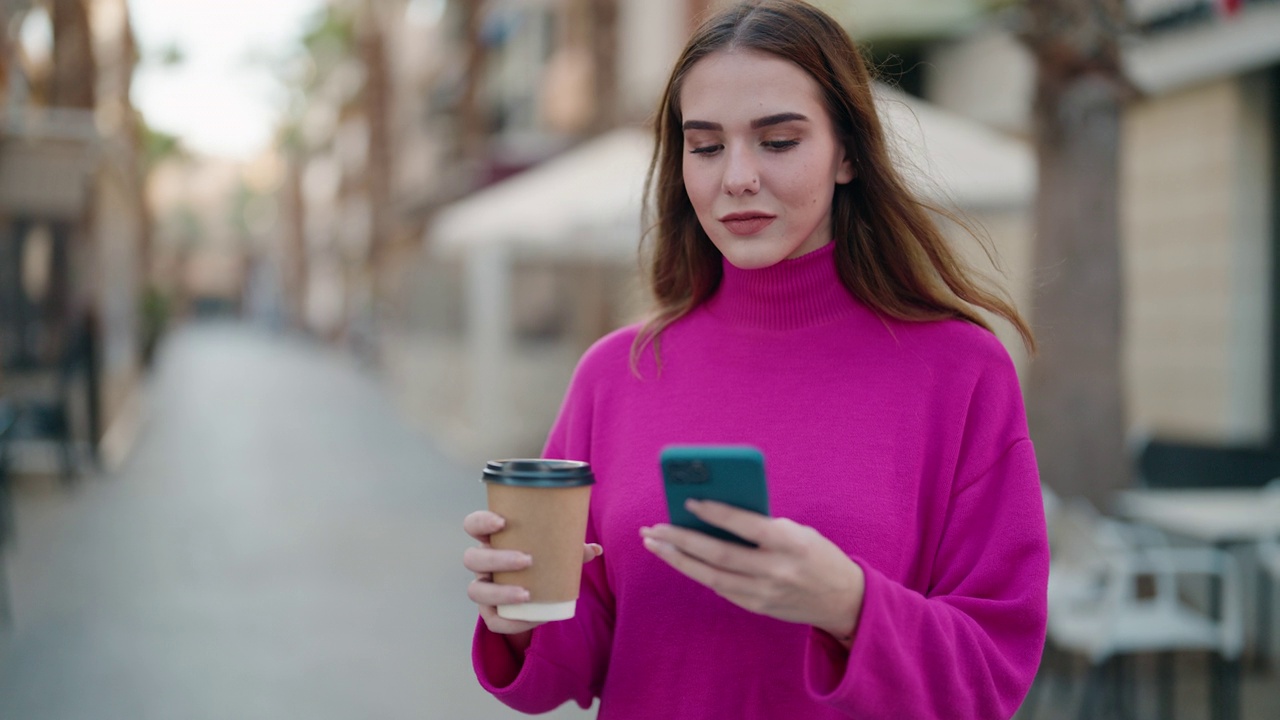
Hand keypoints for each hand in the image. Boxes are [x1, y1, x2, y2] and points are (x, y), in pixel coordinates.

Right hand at [463, 510, 603, 644]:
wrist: (537, 596)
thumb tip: (597, 549)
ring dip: (500, 592)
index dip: (481, 522)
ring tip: (527, 594)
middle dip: (496, 559)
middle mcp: (482, 564)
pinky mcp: (490, 613)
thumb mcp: (554, 552)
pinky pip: (492, 621)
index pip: (473, 525)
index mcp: (493, 540)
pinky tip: (530, 619)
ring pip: (475, 591)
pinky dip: (510, 622)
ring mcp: (483, 588)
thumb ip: (571, 549)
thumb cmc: (542, 562)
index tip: (502, 522)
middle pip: (472, 558)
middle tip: (527, 560)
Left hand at [640, 500, 863, 644]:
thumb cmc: (816, 554)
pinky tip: (680, 559)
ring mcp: (765, 593)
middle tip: (654, 528)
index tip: (689, 502)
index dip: (716, 513)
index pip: (746, 526)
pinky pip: (721, 588)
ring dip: (679, 559)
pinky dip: (699, 572)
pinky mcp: (758, 607)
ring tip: (655, 544)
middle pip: (719, 555)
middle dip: (682, 540)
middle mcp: (776, 570)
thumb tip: (715, 515)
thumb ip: (763, 525)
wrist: (843, 599)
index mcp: (790, 542)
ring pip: (712, 576)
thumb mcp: (799, 532)